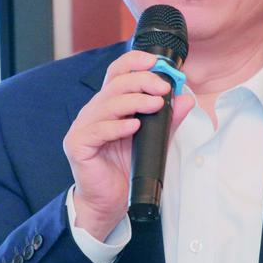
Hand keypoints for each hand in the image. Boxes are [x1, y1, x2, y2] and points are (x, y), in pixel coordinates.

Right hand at [63, 51, 193, 239]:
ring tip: (155, 105)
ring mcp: (84, 126)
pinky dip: (117, 127)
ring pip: (108, 104)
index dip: (134, 62)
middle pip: (115, 84)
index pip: (118, 73)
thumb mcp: (153, 139)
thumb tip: (185, 99)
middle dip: (142, 81)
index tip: (156, 62)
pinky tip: (133, 127)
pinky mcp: (77, 145)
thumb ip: (167, 119)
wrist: (109, 200)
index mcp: (110, 103)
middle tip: (164, 88)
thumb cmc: (126, 166)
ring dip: (135, 101)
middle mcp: (95, 110)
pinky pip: (97, 130)